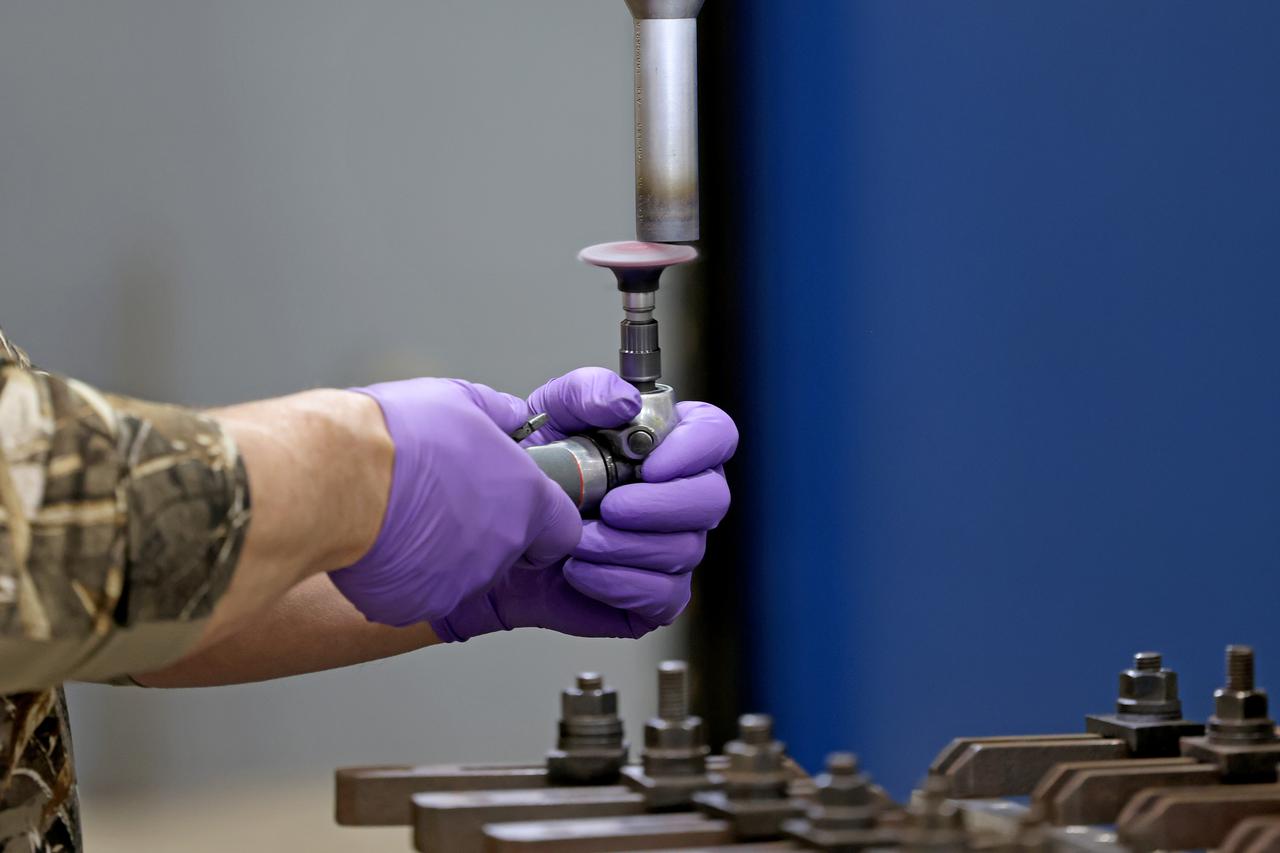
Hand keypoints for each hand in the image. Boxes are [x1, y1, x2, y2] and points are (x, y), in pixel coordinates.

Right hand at [327, 377, 584, 626]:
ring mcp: (460, 583)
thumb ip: (497, 413)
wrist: (336, 479)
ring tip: (407, 515)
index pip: (562, 529)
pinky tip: (383, 541)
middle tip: (446, 500)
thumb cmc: (396, 437)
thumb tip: (511, 415)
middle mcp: (501, 548)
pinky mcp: (417, 605)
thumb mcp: (459, 400)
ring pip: (463, 573)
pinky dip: (405, 574)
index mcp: (525, 501)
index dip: (543, 518)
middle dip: (485, 529)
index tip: (516, 505)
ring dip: (444, 552)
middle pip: (509, 551)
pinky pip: (419, 591)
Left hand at [432, 390, 737, 641]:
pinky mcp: (655, 597)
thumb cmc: (534, 470)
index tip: (651, 462)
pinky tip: (579, 570)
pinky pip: (663, 596)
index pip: (716, 435)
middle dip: (661, 505)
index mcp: (670, 444)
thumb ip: (588, 390)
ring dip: (624, 546)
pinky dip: (617, 584)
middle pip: (712, 499)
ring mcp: (674, 548)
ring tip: (576, 539)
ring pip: (684, 550)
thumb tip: (626, 403)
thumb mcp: (550, 413)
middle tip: (611, 506)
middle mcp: (680, 496)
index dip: (695, 449)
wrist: (495, 533)